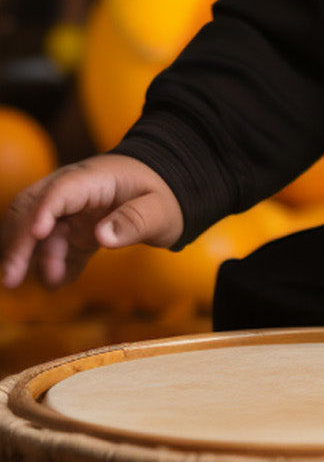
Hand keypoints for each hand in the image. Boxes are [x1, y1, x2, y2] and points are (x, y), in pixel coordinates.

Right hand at [1, 154, 183, 288]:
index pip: (59, 192)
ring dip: (35, 259)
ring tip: (52, 283)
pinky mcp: (74, 230)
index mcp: (94, 178)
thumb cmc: (166, 194)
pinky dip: (53, 267)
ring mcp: (71, 212)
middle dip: (18, 242)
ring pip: (37, 232)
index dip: (42, 212)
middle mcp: (74, 192)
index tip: (36, 236)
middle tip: (11, 279)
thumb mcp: (160, 209)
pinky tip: (63, 283)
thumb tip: (101, 237)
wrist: (170, 189)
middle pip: (32, 209)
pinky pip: (55, 249)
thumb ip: (133, 221)